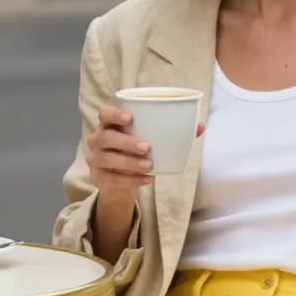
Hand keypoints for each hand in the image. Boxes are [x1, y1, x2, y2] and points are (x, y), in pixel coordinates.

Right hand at [87, 106, 205, 206]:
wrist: (121, 180)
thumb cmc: (137, 151)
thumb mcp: (151, 139)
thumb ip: (174, 131)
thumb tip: (200, 125)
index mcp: (109, 124)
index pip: (105, 114)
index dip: (115, 114)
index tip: (131, 118)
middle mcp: (97, 140)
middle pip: (106, 138)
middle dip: (126, 142)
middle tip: (147, 147)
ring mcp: (95, 160)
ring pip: (108, 160)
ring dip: (129, 163)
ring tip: (150, 165)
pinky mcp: (98, 179)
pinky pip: (112, 180)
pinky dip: (131, 181)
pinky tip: (148, 180)